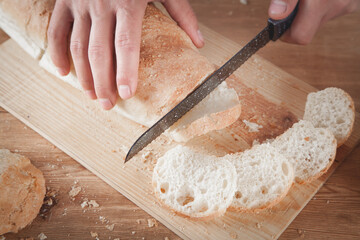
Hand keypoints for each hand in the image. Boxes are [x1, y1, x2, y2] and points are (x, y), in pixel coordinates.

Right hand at [47, 0, 203, 109]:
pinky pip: (56, 30)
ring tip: (92, 95)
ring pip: (78, 47)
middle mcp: (101, 6)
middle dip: (103, 83)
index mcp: (128, 4)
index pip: (126, 46)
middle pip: (99, 53)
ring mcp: (80, 4)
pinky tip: (62, 72)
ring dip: (84, 75)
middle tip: (108, 105)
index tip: (127, 94)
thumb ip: (181, 13)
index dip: (125, 72)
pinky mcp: (65, 1)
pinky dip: (56, 52)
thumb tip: (198, 43)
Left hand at [268, 0, 359, 44]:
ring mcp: (346, 5)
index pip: (299, 38)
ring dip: (308, 14)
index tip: (278, 25)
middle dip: (296, 22)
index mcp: (320, 3)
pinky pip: (328, 12)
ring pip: (318, 21)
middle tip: (292, 6)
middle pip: (308, 31)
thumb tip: (275, 16)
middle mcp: (337, 6)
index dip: (285, 34)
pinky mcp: (351, 3)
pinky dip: (319, 7)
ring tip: (306, 0)